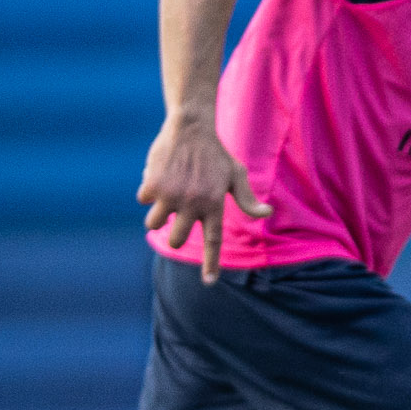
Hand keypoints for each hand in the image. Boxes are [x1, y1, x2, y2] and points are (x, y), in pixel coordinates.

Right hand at [139, 113, 271, 281]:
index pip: (212, 242)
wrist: (191, 127)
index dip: (211, 264)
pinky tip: (160, 175)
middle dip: (174, 234)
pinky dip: (149, 191)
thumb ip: (246, 199)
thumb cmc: (216, 154)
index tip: (209, 282)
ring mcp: (171, 195)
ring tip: (167, 196)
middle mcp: (193, 204)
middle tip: (176, 219)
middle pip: (177, 240)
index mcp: (214, 205)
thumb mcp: (235, 175)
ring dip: (157, 215)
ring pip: (154, 224)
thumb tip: (266, 213)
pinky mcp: (153, 185)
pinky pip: (144, 200)